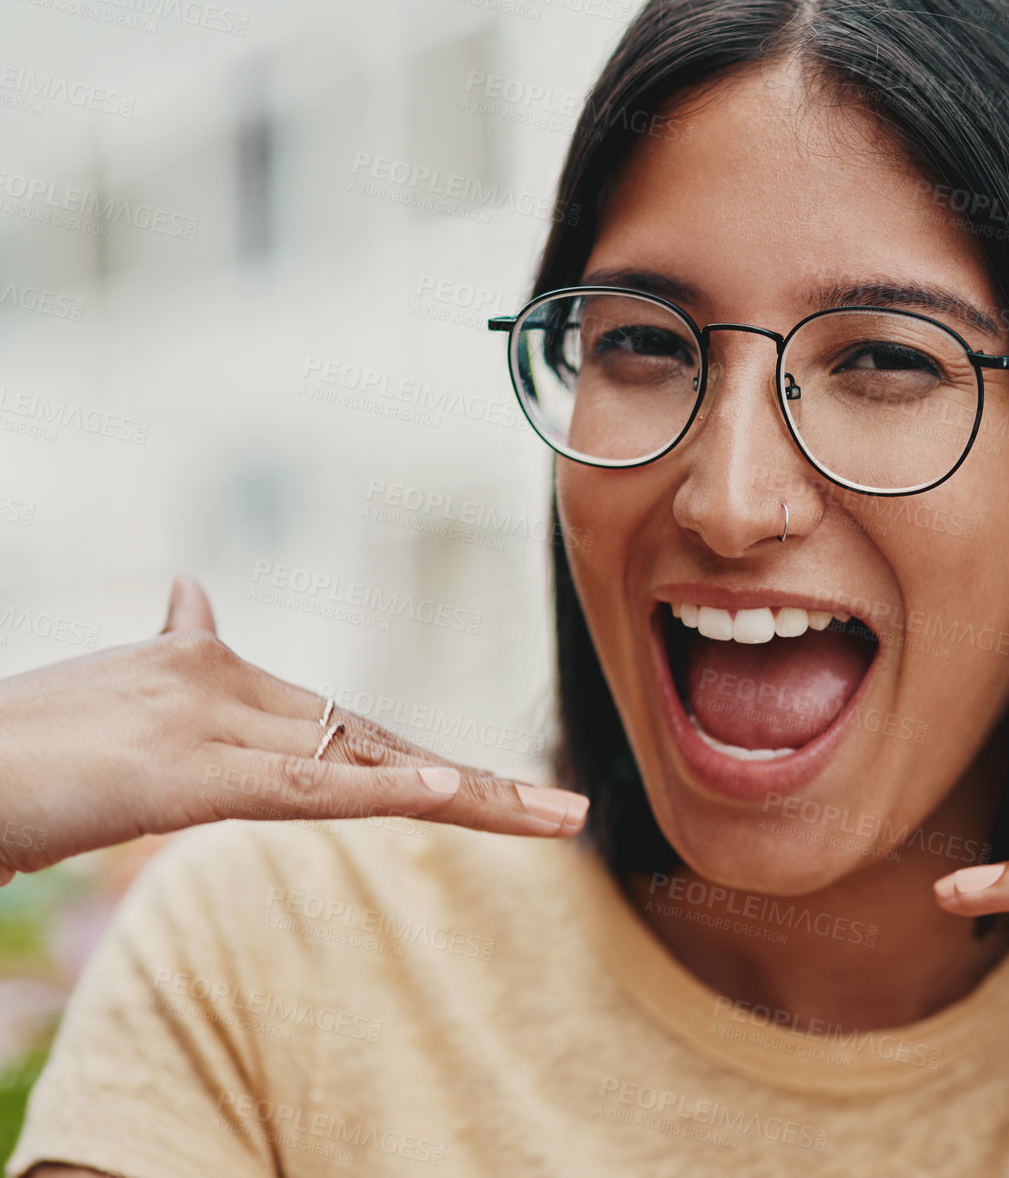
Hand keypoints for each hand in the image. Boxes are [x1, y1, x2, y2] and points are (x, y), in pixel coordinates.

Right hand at [0, 575, 588, 885]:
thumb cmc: (13, 742)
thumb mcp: (107, 696)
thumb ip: (169, 648)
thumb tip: (192, 587)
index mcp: (215, 671)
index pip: (344, 724)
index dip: (417, 759)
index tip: (487, 785)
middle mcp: (228, 683)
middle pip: (377, 739)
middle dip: (469, 781)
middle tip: (558, 809)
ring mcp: (211, 720)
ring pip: (369, 759)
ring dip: (471, 794)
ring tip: (555, 817)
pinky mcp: (188, 769)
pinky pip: (307, 785)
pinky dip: (385, 790)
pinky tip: (452, 794)